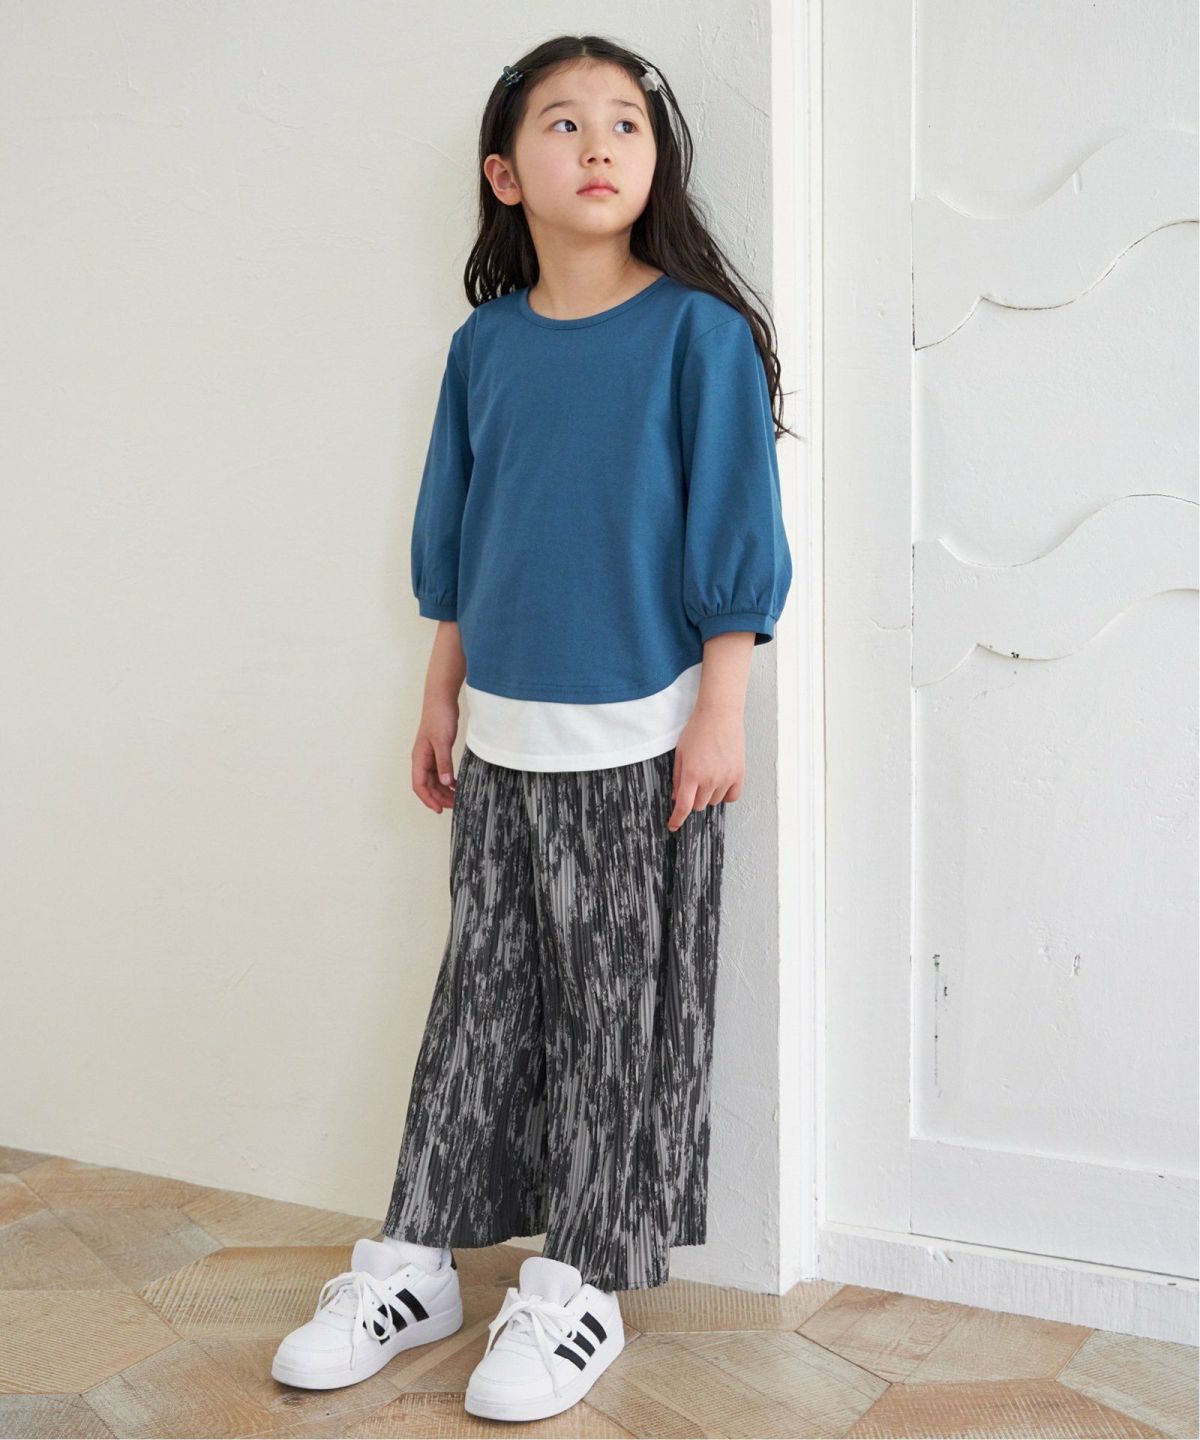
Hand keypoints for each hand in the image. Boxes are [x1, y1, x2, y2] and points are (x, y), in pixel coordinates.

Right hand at [412, 702, 459, 812]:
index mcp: (419, 758)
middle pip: (428, 785)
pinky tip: (457, 784)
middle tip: (454, 805)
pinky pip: (441, 771)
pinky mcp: (438, 751)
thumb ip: (444, 763)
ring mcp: (430, 755)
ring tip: (457, 798)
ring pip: (435, 780)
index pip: (419, 785)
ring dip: (444, 790)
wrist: (441, 699)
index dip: (428, 799)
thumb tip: (445, 783)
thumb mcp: (442, 742)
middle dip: (439, 797)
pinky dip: (448, 780)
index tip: (439, 809)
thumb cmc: (438, 717)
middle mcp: (422, 759)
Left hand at [666, 705, 743, 830]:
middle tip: (693, 783)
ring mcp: (726, 778)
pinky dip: (725, 795)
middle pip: (699, 805)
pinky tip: (721, 784)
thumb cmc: (698, 730)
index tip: (673, 825)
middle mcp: (710, 779)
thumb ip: (678, 778)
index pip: (684, 806)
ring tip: (708, 775)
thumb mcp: (680, 753)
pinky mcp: (739, 774)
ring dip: (708, 795)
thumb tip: (677, 797)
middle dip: (693, 799)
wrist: (720, 715)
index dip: (677, 819)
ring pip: (714, 801)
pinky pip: (732, 797)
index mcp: (692, 774)